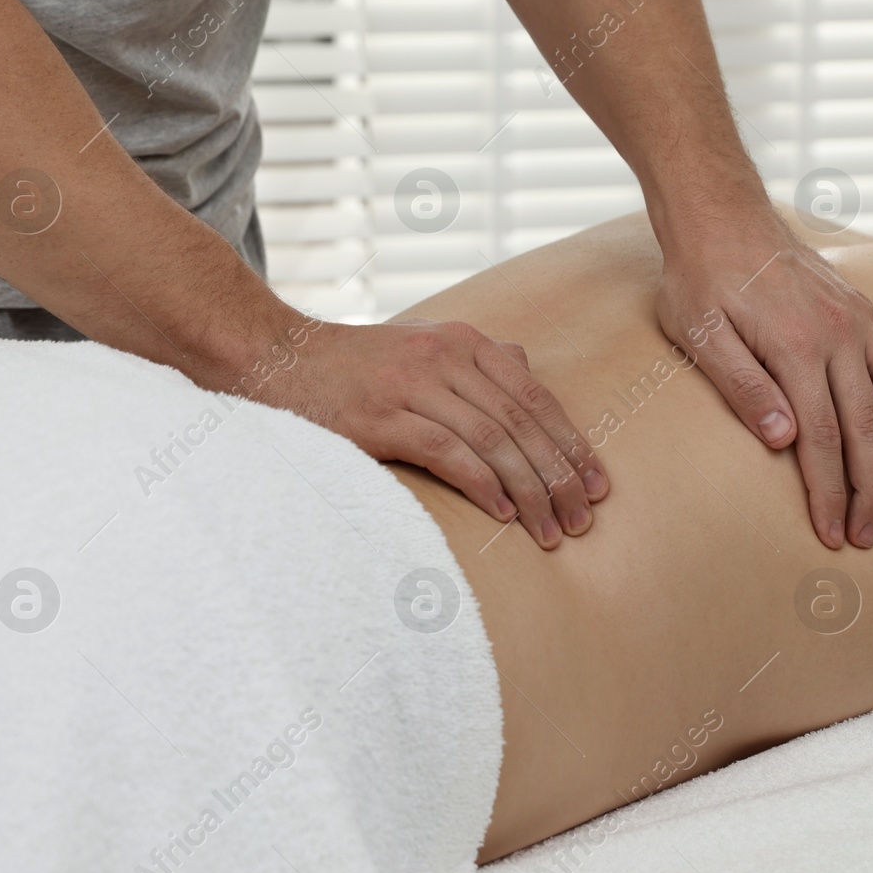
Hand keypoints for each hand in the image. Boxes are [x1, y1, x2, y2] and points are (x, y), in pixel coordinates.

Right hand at [260, 318, 606, 548]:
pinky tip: (504, 513)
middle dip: (560, 475)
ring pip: (493, 440)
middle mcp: (446, 358)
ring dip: (530, 490)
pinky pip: (448, 451)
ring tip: (551, 529)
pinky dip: (483, 483)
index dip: (572, 443)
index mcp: (464, 343)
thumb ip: (475, 358)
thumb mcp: (421, 345)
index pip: (535, 398)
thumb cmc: (353, 364)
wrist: (275, 356)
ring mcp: (413, 385)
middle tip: (583, 518)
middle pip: (523, 422)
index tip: (598, 485)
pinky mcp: (380, 417)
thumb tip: (524, 367)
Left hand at [656, 212, 872, 549]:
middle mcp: (839, 335)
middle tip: (867, 535)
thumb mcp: (701, 334)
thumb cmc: (700, 279)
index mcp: (796, 348)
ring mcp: (858, 321)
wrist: (721, 214)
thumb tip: (784, 440)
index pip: (822, 438)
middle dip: (870, 488)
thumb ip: (743, 386)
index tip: (833, 533)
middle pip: (867, 428)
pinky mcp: (865, 310)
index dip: (830, 491)